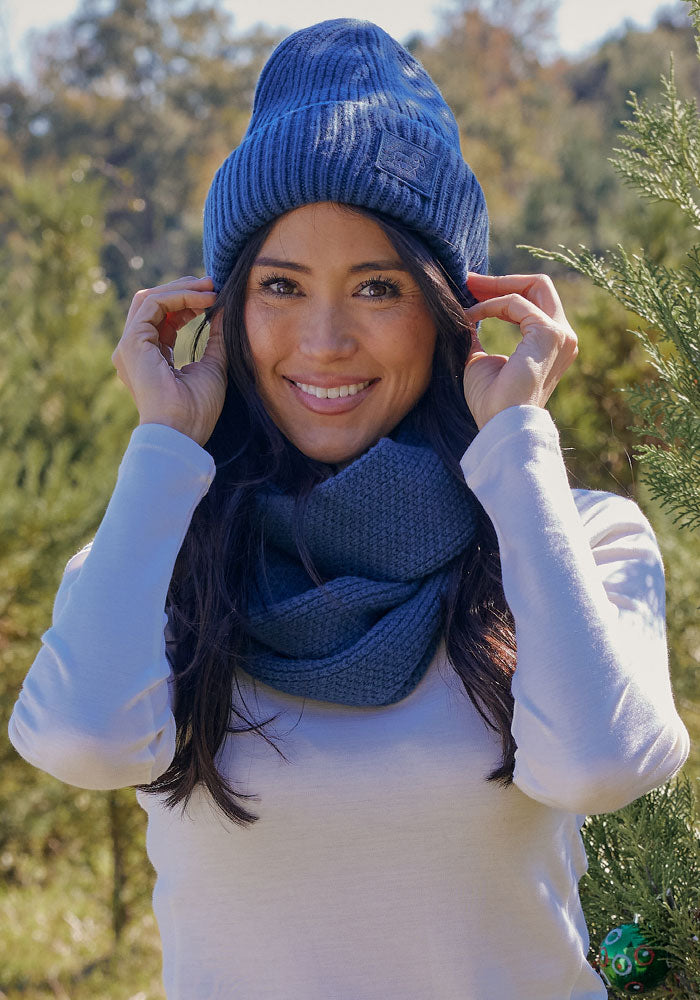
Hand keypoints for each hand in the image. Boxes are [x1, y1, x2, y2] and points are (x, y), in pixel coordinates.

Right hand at [112, 276, 225, 446]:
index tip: (215, 297)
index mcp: (150, 357)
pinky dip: (179, 297)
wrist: (182, 432)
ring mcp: (130, 345)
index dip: (188, 303)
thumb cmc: (196, 409)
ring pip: (151, 298)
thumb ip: (216, 337)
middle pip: (154, 304)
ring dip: (182, 289)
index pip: (164, 319)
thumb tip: (225, 309)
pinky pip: (154, 305)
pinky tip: (203, 300)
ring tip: (210, 288)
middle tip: (213, 283)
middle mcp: (135, 349)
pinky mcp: (132, 342)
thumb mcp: (214, 365)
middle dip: (184, 289)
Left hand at [462, 272, 578, 430]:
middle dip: (501, 279)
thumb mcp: (479, 360)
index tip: (470, 290)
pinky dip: (490, 306)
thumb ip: (477, 335)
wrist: (500, 425)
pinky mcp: (550, 334)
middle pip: (539, 286)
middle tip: (469, 280)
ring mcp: (561, 335)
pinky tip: (470, 317)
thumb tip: (463, 315)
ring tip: (467, 291)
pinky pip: (516, 303)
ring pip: (533, 286)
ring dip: (496, 286)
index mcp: (551, 344)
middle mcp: (563, 337)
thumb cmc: (490, 402)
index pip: (532, 301)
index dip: (501, 291)